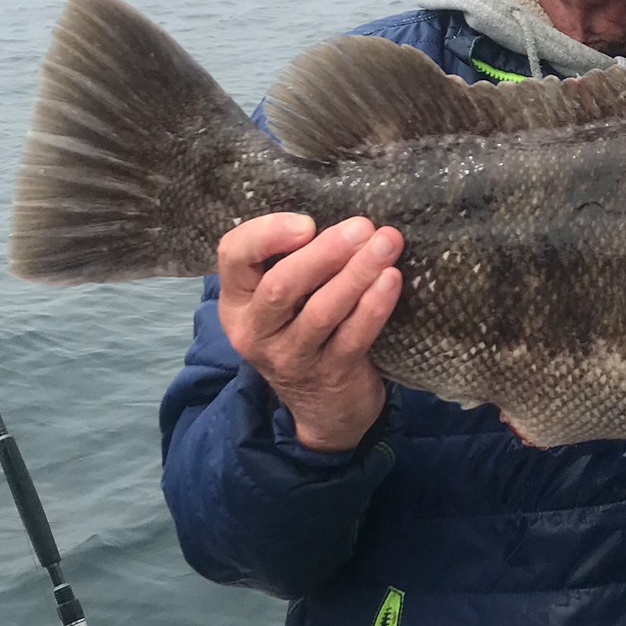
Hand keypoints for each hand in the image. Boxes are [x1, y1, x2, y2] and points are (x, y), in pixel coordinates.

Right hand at [216, 213, 403, 453]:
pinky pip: (354, 336)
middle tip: (362, 226)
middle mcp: (256, 331)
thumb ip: (293, 261)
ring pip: (321, 310)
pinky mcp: (331, 374)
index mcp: (238, 302)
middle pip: (280, 285)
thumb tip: (342, 215)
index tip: (307, 221)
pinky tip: (392, 280)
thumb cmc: (306, 333)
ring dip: (357, 273)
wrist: (325, 410)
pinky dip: (374, 306)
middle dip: (324, 252)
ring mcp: (292, 357)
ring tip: (387, 243)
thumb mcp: (283, 302)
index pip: (233, 256)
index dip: (266, 234)